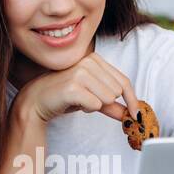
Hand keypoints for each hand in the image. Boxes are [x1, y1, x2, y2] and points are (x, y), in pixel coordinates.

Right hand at [15, 52, 139, 124]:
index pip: (124, 81)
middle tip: (87, 100)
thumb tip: (130, 114)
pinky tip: (74, 103)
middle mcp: (89, 62)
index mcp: (96, 59)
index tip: (136, 114)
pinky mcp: (73, 86)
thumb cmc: (64, 96)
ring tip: (79, 100)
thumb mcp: (91, 97)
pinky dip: (87, 109)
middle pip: (117, 92)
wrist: (37, 100)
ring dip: (95, 106)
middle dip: (106, 102)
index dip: (132, 99)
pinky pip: (95, 105)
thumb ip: (111, 104)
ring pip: (108, 98)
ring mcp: (81, 73)